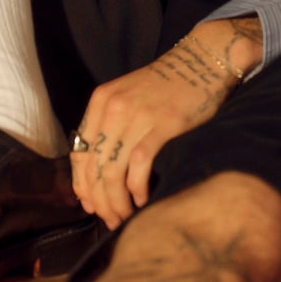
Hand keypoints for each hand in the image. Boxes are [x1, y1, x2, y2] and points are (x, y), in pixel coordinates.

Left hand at [70, 18, 261, 230]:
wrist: (201, 61)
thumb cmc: (165, 85)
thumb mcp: (127, 97)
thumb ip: (110, 127)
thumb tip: (99, 175)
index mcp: (101, 101)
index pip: (79, 152)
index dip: (82, 185)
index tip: (91, 206)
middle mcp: (114, 107)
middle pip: (94, 167)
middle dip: (99, 201)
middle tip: (110, 219)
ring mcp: (138, 114)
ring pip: (113, 171)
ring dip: (116, 201)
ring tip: (124, 216)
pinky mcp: (164, 123)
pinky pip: (140, 164)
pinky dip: (137, 187)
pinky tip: (142, 198)